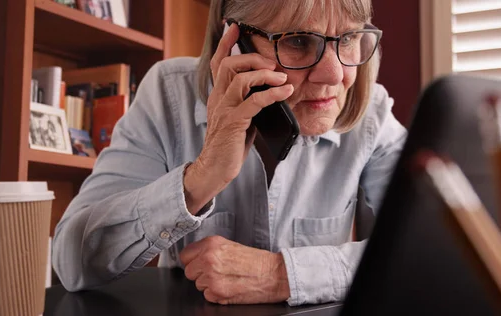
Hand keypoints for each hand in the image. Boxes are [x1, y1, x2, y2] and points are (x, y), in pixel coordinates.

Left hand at [180, 236, 290, 304]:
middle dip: (200, 274)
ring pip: (198, 285)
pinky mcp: (217, 292)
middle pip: (189, 271)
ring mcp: (211, 277)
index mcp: (212, 244)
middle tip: (217, 272)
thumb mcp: (231, 246)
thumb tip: (196, 257)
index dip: (192, 261)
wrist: (273, 274)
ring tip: (226, 279)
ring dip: (209, 284)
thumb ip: (210, 250)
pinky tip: (229, 287)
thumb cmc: (256, 261)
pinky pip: (207, 296)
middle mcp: (209, 259)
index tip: (198, 263)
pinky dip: (216, 294)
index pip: (185, 255)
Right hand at [183, 23, 293, 213]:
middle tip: (272, 63)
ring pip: (240, 79)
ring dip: (265, 74)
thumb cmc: (229, 146)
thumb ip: (249, 103)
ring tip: (282, 78)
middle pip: (228, 64)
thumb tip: (272, 91)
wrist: (215, 170)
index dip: (226, 44)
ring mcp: (224, 110)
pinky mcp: (233, 122)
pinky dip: (273, 93)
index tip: (234, 28)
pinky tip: (286, 92)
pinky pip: (254, 101)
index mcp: (217, 96)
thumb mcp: (240, 119)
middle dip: (252, 57)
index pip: (217, 63)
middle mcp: (217, 99)